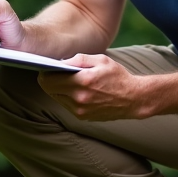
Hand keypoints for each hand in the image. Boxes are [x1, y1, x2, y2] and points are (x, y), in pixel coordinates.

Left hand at [38, 54, 155, 120]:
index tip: (46, 68)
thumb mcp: (101, 60)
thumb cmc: (117, 76)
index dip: (44, 73)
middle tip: (55, 73)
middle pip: (50, 89)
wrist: (133, 99)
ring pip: (57, 97)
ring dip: (58, 89)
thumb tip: (60, 62)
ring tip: (68, 82)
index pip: (49, 80)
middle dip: (50, 80)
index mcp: (83, 81)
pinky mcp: (82, 117)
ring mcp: (80, 110)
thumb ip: (79, 59)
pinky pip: (66, 105)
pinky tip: (76, 91)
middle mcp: (79, 98)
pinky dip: (67, 97)